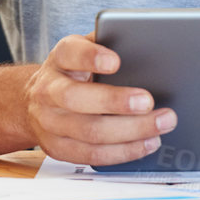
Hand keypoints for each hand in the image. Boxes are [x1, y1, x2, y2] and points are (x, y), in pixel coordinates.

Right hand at [23, 33, 175, 166]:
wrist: (38, 101)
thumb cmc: (74, 73)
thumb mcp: (85, 51)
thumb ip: (108, 45)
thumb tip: (144, 44)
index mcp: (59, 59)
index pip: (70, 53)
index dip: (91, 57)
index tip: (116, 61)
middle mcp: (48, 90)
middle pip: (76, 99)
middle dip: (116, 102)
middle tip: (149, 101)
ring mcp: (49, 122)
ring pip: (90, 132)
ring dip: (130, 131)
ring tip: (160, 124)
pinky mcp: (57, 148)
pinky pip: (92, 155)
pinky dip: (124, 151)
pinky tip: (146, 143)